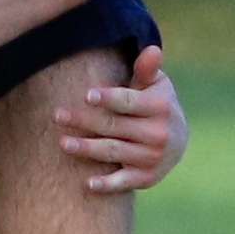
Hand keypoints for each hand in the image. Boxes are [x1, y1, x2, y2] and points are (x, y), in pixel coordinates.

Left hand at [54, 44, 187, 194]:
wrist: (178, 140)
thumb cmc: (155, 104)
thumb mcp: (155, 85)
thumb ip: (146, 70)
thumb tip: (152, 49)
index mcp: (160, 106)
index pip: (129, 102)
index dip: (109, 99)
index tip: (86, 95)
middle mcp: (158, 133)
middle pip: (114, 126)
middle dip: (84, 120)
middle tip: (56, 115)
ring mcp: (152, 157)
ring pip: (113, 152)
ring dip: (87, 149)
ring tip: (62, 143)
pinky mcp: (146, 177)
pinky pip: (124, 182)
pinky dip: (108, 184)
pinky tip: (87, 183)